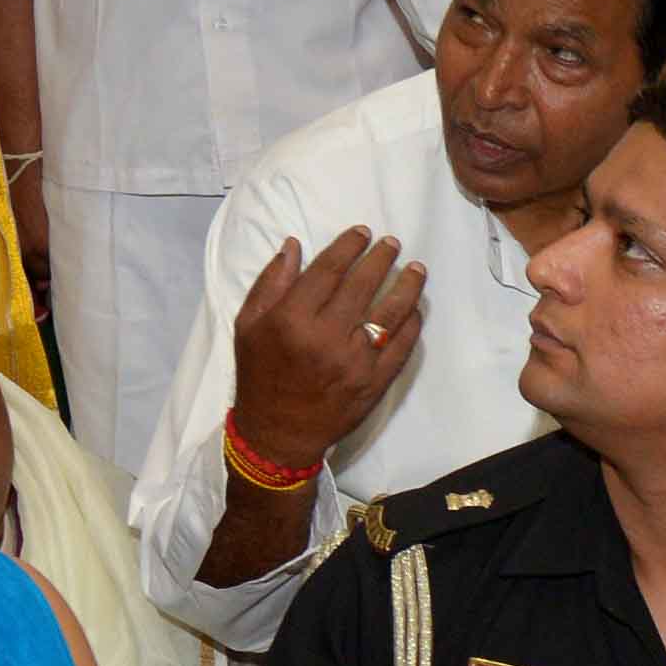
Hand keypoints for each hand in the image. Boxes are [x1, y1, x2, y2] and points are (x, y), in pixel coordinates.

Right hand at [222, 230, 427, 486]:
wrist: (278, 433)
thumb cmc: (260, 374)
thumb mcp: (248, 325)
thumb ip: (271, 283)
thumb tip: (294, 245)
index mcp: (292, 319)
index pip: (329, 270)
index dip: (349, 247)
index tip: (363, 233)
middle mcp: (326, 337)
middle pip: (363, 285)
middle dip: (381, 259)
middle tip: (393, 243)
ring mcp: (355, 362)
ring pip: (389, 314)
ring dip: (407, 287)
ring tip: (416, 270)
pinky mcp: (374, 383)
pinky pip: (401, 348)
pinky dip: (411, 326)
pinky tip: (416, 309)